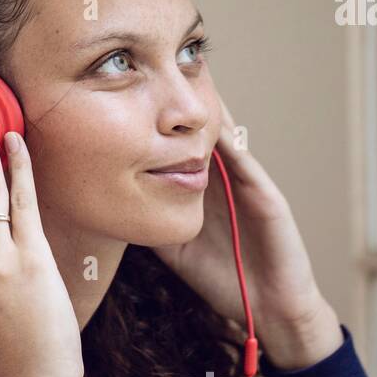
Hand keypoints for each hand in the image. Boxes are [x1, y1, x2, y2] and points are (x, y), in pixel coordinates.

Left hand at [148, 93, 341, 370]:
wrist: (268, 308)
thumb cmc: (220, 277)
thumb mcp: (172, 245)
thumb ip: (148, 219)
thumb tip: (108, 203)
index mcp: (203, 188)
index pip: (178, 145)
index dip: (158, 123)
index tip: (130, 95)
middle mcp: (224, 178)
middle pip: (200, 130)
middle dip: (181, 101)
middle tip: (157, 68)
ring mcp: (247, 184)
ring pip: (225, 137)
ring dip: (208, 109)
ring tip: (188, 76)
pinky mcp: (267, 197)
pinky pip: (247, 163)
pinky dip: (232, 143)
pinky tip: (216, 123)